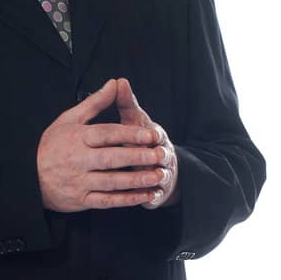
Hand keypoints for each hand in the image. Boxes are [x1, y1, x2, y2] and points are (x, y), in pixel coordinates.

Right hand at [37, 78, 173, 212]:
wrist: (29, 177)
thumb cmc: (52, 145)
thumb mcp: (69, 119)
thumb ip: (95, 103)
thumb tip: (116, 83)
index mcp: (77, 138)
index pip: (107, 135)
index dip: (130, 135)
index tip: (151, 135)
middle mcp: (78, 160)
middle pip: (112, 159)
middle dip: (138, 157)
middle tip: (160, 155)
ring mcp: (79, 182)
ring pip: (112, 182)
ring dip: (137, 180)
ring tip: (158, 176)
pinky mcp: (81, 200)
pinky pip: (107, 201)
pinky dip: (127, 200)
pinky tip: (145, 195)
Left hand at [115, 77, 177, 209]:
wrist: (158, 165)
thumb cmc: (141, 140)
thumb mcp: (135, 120)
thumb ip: (126, 103)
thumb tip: (119, 81)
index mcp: (154, 135)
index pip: (152, 131)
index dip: (149, 131)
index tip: (146, 130)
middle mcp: (161, 154)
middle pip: (160, 153)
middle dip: (157, 152)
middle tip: (153, 153)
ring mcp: (161, 174)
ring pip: (160, 174)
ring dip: (158, 175)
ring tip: (155, 176)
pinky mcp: (157, 192)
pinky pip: (155, 194)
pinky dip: (153, 196)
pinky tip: (149, 198)